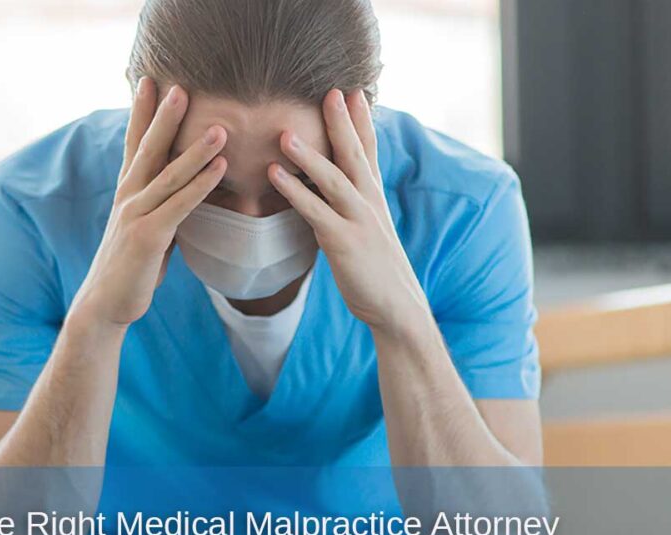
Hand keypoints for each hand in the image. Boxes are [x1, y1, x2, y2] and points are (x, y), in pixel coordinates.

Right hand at [71, 78, 226, 328]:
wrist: (105, 303)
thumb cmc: (131, 266)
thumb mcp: (146, 228)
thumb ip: (162, 207)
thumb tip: (184, 194)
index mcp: (127, 192)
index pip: (134, 143)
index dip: (141, 112)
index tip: (149, 80)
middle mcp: (128, 197)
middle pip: (148, 148)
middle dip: (165, 116)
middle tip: (181, 85)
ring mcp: (136, 215)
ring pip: (169, 174)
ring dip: (196, 149)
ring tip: (221, 126)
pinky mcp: (148, 236)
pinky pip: (180, 205)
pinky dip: (201, 184)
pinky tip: (220, 167)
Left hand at [268, 89, 430, 336]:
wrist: (396, 306)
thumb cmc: (376, 269)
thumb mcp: (369, 229)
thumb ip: (353, 205)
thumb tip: (334, 188)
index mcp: (373, 197)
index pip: (368, 150)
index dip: (362, 121)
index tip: (353, 91)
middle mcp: (369, 202)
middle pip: (354, 154)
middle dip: (342, 122)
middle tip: (331, 91)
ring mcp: (358, 220)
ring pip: (333, 179)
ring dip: (309, 153)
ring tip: (285, 132)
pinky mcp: (343, 242)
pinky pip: (315, 211)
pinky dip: (294, 191)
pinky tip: (275, 174)